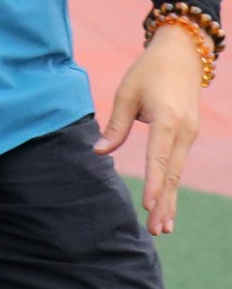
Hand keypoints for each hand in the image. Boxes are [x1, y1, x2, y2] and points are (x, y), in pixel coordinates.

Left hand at [94, 24, 205, 234]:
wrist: (182, 57)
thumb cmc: (147, 72)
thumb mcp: (126, 94)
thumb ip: (115, 126)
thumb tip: (99, 152)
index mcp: (168, 121)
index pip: (159, 158)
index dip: (154, 183)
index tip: (148, 205)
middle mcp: (184, 133)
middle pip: (172, 174)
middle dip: (163, 204)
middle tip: (154, 230)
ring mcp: (189, 136)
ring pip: (177, 174)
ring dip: (170, 201)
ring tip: (162, 228)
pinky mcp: (188, 137)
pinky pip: (178, 166)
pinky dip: (172, 187)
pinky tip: (167, 206)